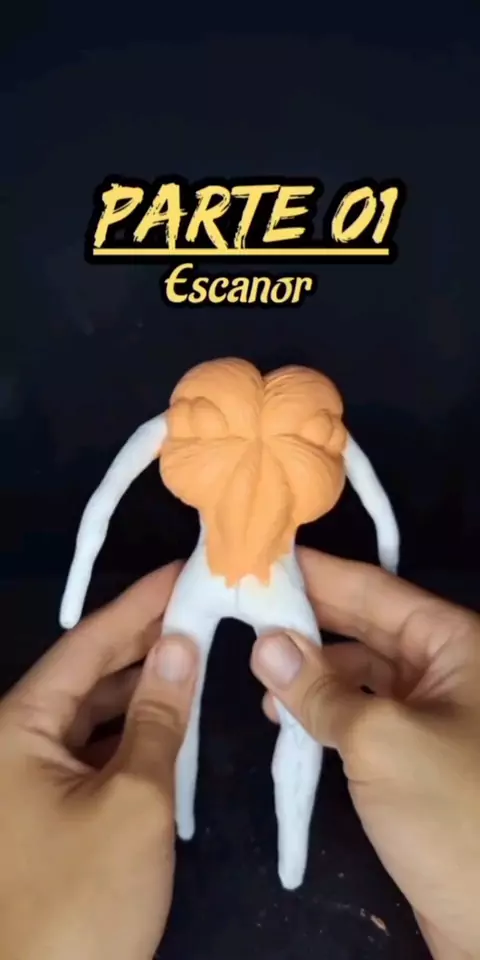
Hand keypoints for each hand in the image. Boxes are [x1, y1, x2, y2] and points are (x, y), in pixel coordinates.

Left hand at [0, 562, 197, 959]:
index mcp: (17, 727)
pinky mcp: (47, 812)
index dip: (138, 605)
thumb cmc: (82, 899)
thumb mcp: (133, 801)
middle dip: (144, 641)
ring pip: (92, 714)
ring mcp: (27, 779)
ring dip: (143, 687)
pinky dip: (133, 733)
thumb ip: (159, 718)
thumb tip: (179, 644)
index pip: (87, 645)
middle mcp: (14, 742)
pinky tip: (173, 719)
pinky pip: (92, 752)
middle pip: (87, 674)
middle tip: (201, 603)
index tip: (183, 570)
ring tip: (198, 650)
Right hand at [251, 548, 479, 959]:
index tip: (263, 555)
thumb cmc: (453, 812)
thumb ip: (320, 689)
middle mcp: (447, 668)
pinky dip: (324, 709)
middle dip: (308, 618)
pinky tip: (285, 716)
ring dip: (311, 670)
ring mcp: (432, 712)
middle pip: (366, 625)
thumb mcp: (381, 740)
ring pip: (360, 670)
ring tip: (258, 674)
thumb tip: (265, 644)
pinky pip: (362, 712)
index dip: (318, 572)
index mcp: (456, 644)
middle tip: (244, 604)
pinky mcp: (415, 754)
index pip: (377, 589)